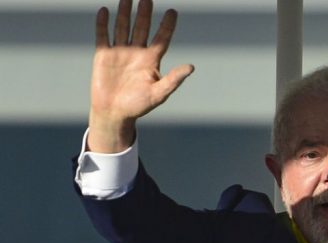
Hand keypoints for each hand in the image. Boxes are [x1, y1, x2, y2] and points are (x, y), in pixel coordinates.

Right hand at [88, 0, 193, 151]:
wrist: (114, 113)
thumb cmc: (138, 106)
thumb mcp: (159, 94)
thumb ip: (174, 80)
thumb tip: (191, 68)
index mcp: (151, 60)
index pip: (161, 38)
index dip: (167, 25)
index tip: (173, 11)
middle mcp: (136, 52)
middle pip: (142, 27)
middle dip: (144, 12)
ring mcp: (119, 52)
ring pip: (123, 27)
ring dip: (124, 12)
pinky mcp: (103, 55)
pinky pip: (103, 35)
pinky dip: (103, 23)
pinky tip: (105, 10)